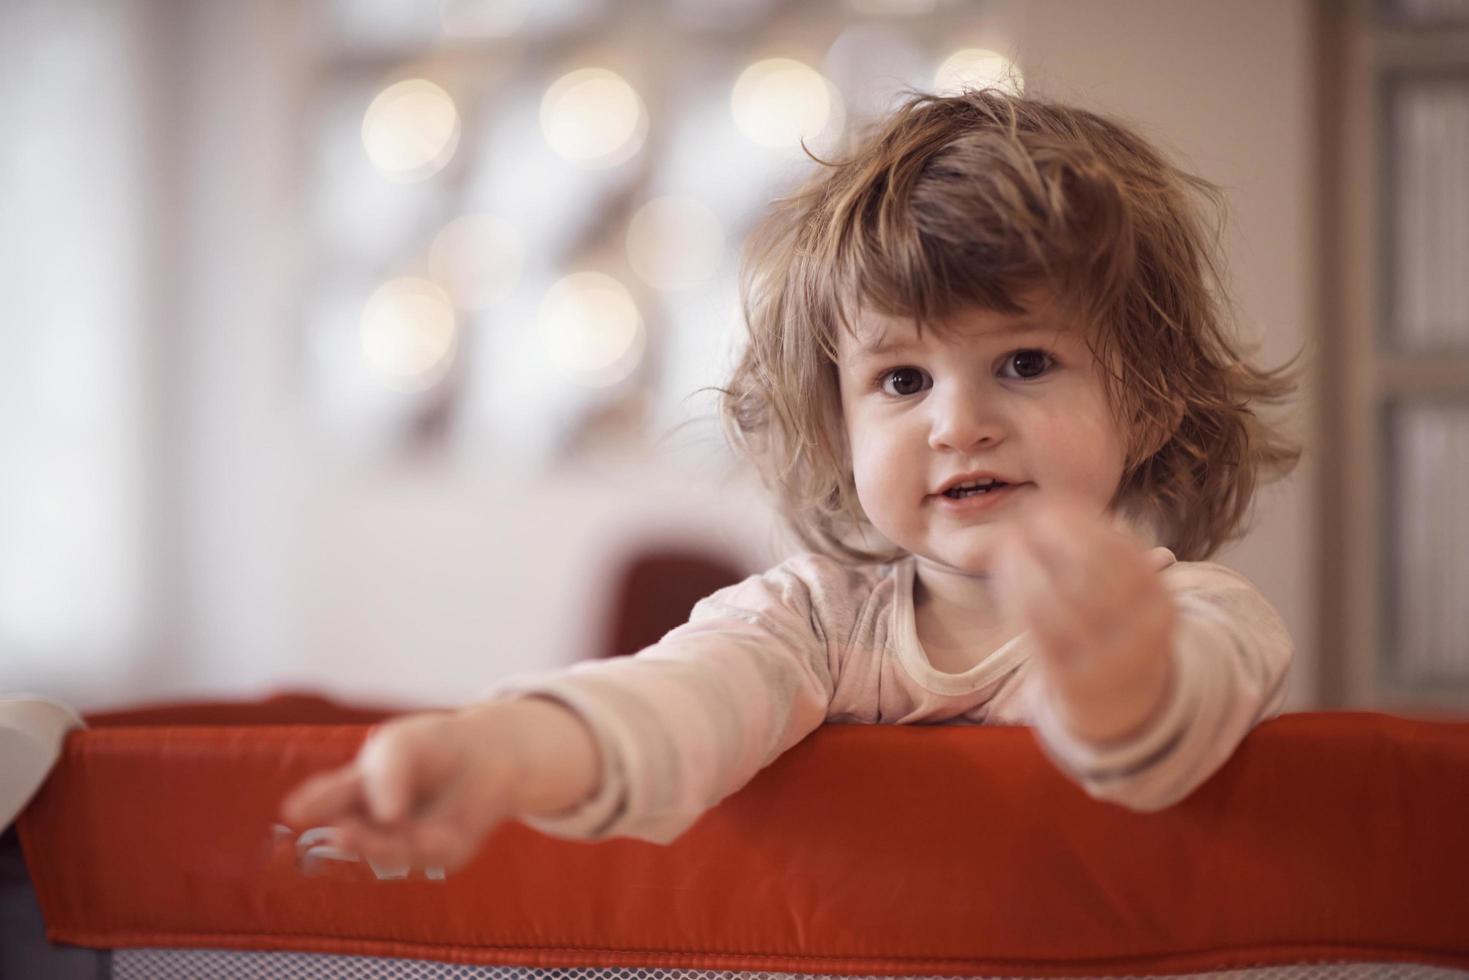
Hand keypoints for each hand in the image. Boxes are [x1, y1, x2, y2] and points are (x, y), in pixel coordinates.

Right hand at [280, 706, 523, 873]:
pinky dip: (425, 845)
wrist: (489, 756)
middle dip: (351, 837)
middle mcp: (375, 823)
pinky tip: (425, 835)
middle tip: (341, 831)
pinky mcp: (442, 854)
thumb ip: (386, 775)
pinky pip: (429, 856)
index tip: (294, 809)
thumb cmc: (433, 747)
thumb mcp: (401, 745)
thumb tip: (388, 818)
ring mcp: (406, 841)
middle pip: (356, 833)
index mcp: (355, 791)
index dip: (313, 803)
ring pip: (388, 852)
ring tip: (381, 830)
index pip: (331, 797)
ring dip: (381, 847)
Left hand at [991, 494, 1176, 744]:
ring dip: (1026, 566)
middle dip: (1052, 538)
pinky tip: (1004, 576)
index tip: (1049, 504)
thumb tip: (1059, 505)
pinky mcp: (1073, 679)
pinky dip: (1017, 597)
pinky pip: (1038, 632)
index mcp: (1160, 603)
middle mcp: (1140, 632)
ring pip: (1058, 604)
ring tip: (1006, 543)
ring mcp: (1108, 660)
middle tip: (1022, 518)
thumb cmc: (1117, 628)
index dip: (1082, 522)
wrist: (1124, 704)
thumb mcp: (1132, 592)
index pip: (1121, 552)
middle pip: (1090, 574)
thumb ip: (1106, 553)